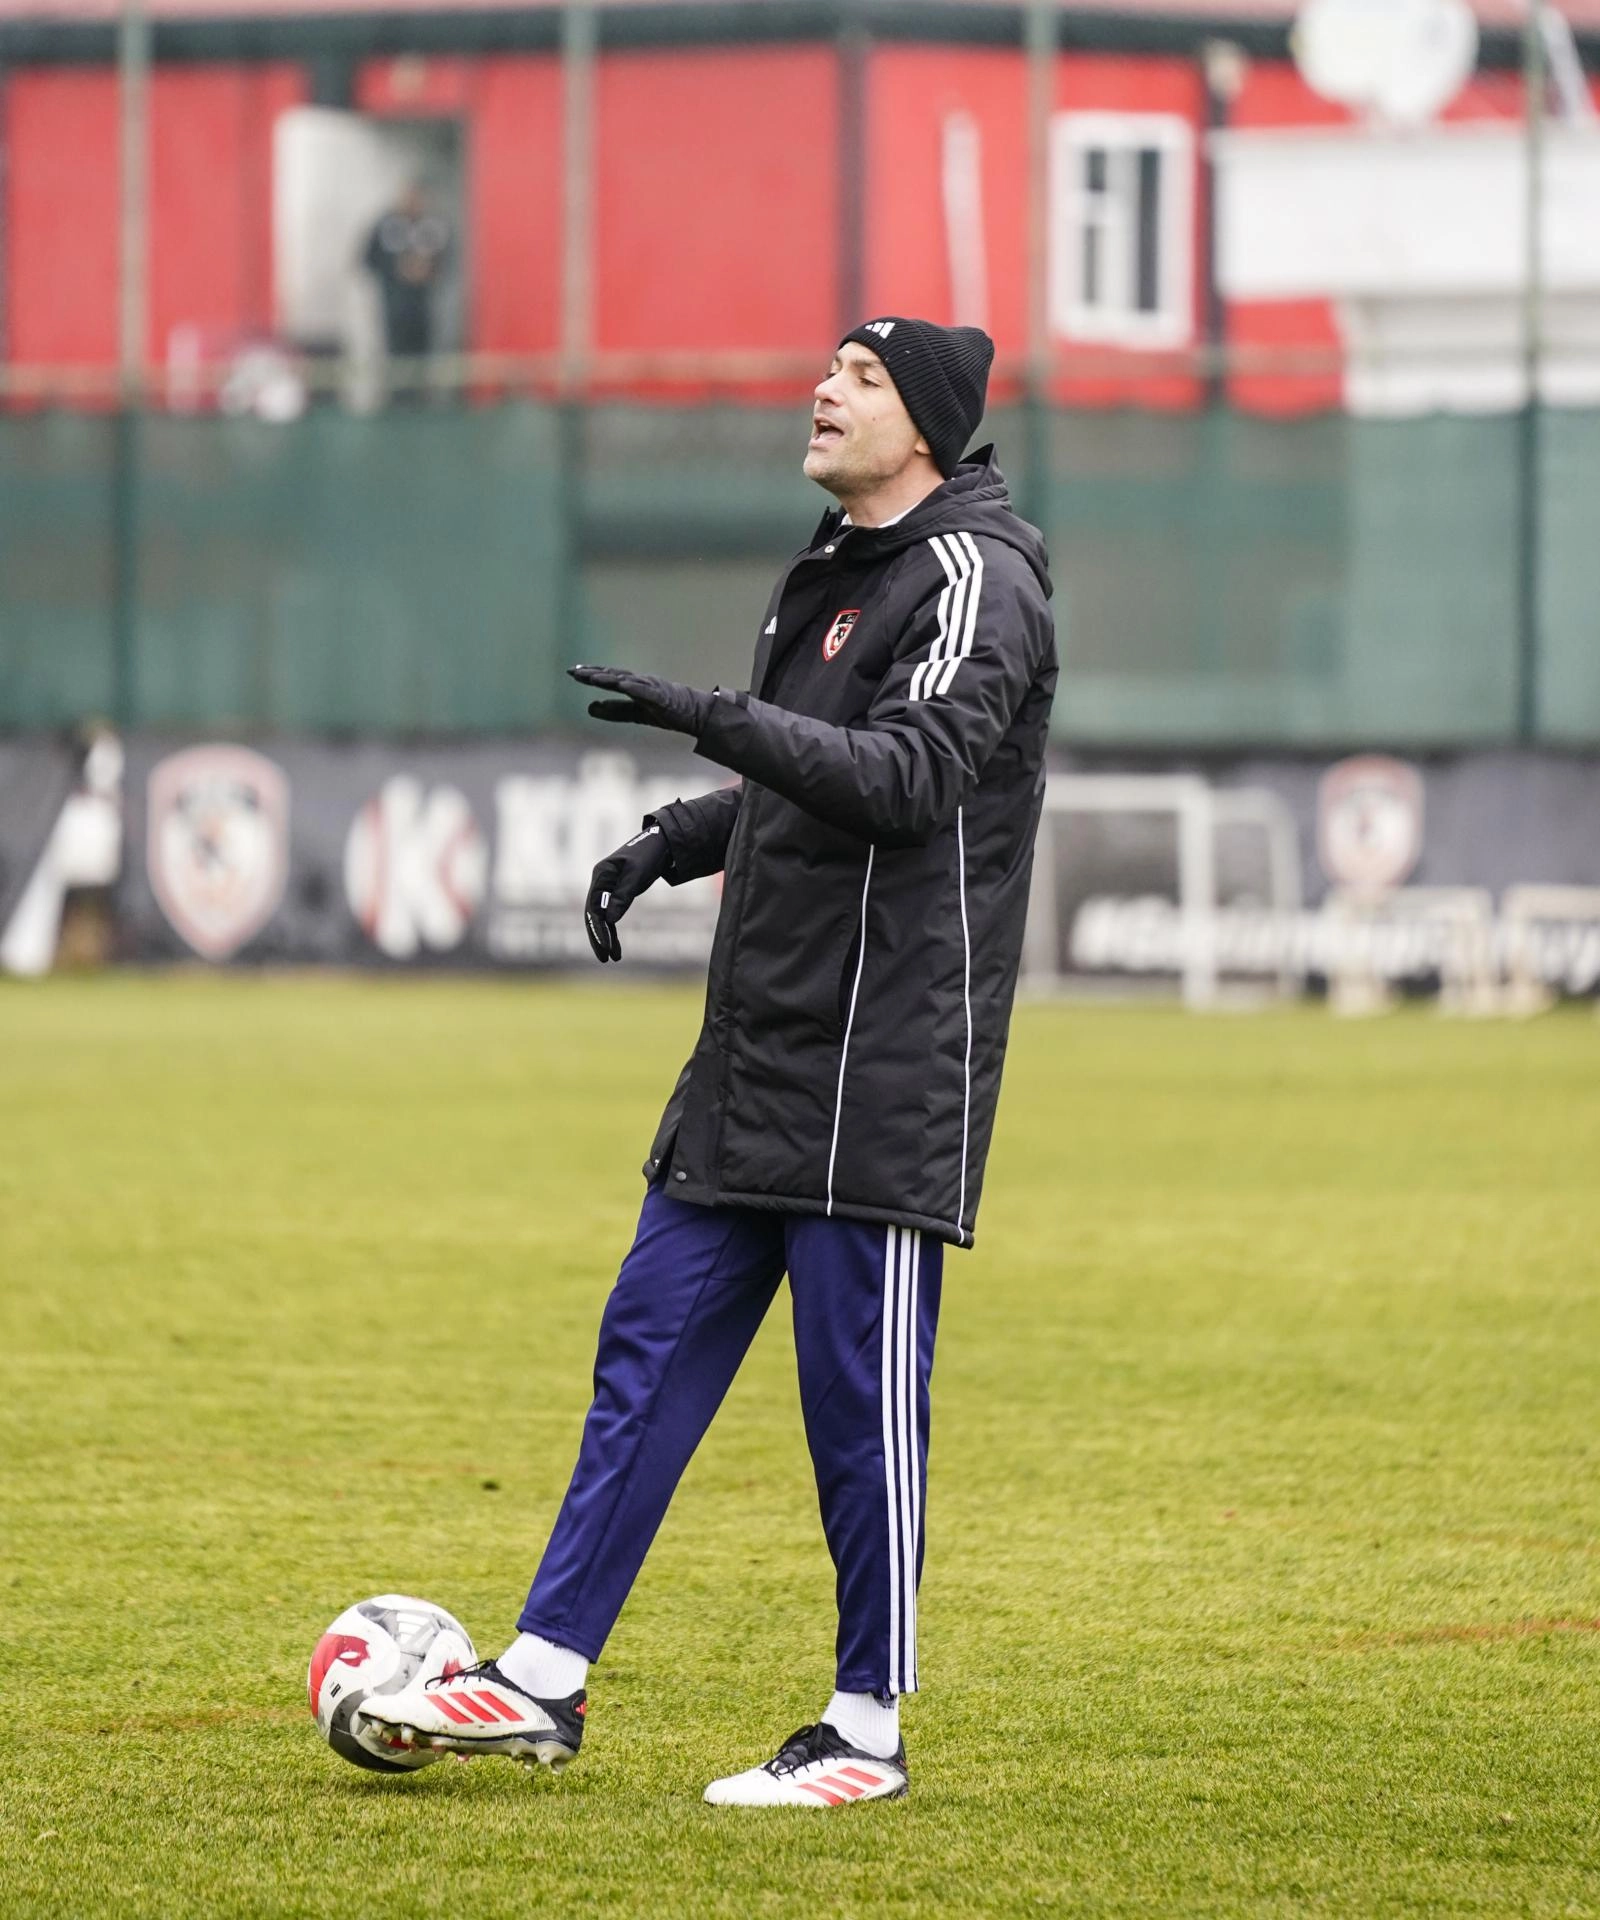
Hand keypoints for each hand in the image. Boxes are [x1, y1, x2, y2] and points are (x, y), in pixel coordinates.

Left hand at [569, 664, 714, 736]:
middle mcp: (640, 682)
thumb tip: (589, 707)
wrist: (695, 713)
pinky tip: (622, 685)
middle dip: (593, 674)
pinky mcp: (662, 697)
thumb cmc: (667, 710)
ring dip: (609, 678)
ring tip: (592, 678)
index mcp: (633, 685)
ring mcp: (651, 687)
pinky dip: (634, 687)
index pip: (608, 677)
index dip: (590, 674)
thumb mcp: (635, 713)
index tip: (573, 672)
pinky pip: (646, 691)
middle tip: (574, 672)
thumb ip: (614, 710)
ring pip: (626, 680)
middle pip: (613, 675)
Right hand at [584, 822, 672, 963]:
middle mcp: (600, 882)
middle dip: (598, 937)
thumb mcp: (637, 874)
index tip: (605, 947)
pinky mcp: (616, 894)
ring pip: (601, 918)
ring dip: (606, 938)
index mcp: (601, 874)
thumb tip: (610, 920)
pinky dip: (613, 932)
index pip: (594, 907)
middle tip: (604, 958)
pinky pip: (611, 916)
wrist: (661, 843)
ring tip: (613, 958)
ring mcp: (607, 889)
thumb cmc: (649, 854)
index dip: (598, 929)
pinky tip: (617, 948)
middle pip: (593, 915)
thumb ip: (623, 895)